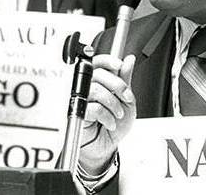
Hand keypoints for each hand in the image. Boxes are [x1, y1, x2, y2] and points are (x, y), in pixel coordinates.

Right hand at [78, 54, 135, 174]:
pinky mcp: (76, 113)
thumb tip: (129, 60)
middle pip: (98, 74)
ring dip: (113, 104)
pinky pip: (93, 108)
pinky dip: (107, 116)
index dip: (107, 60)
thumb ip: (125, 79)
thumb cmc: (112, 123)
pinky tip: (109, 122)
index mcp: (95, 80)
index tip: (119, 65)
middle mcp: (85, 88)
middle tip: (126, 97)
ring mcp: (79, 100)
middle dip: (118, 85)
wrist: (105, 146)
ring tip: (117, 114)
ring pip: (96, 90)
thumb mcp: (125, 99)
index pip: (97, 62)